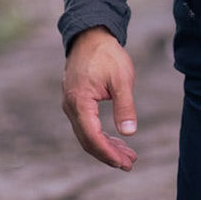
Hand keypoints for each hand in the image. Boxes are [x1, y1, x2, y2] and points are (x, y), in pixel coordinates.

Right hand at [61, 26, 139, 170]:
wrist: (90, 35)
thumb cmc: (107, 54)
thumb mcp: (121, 78)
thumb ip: (125, 105)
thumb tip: (129, 133)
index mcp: (80, 102)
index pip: (92, 137)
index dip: (108, 153)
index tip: (124, 163)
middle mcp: (71, 107)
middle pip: (88, 140)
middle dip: (108, 154)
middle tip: (129, 164)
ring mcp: (71, 105)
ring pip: (87, 134)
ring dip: (106, 145)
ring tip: (127, 154)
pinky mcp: (76, 101)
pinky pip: (86, 124)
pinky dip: (100, 134)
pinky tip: (115, 139)